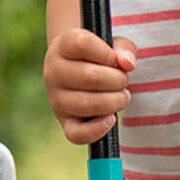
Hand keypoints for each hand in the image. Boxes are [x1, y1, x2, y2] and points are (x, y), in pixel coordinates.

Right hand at [44, 28, 138, 145]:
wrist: (79, 71)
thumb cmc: (99, 56)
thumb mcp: (112, 45)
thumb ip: (124, 48)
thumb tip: (127, 64)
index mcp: (62, 46)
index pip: (84, 45)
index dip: (108, 54)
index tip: (115, 59)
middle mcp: (53, 72)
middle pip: (89, 77)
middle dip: (118, 80)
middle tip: (123, 81)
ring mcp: (56, 99)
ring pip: (87, 104)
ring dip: (114, 101)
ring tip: (122, 96)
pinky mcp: (64, 122)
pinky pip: (78, 134)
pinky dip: (98, 129)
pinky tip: (110, 118)